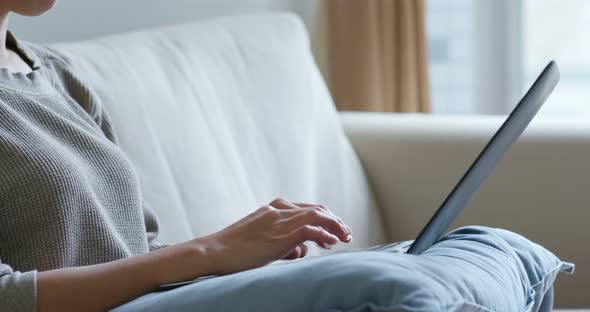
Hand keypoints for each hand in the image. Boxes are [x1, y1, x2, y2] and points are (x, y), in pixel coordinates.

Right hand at [197, 198, 352, 274]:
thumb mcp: (261, 241)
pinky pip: (310, 230)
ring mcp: (279, 221)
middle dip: (334, 220)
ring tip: (345, 236)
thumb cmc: (234, 251)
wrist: (214, 252)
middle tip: (346, 233)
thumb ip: (283, 242)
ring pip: (317, 215)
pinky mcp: (280, 235)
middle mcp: (278, 210)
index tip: (334, 230)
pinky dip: (325, 234)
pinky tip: (332, 242)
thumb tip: (301, 250)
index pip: (307, 208)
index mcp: (273, 208)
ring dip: (335, 225)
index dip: (325, 217)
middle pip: (316, 209)